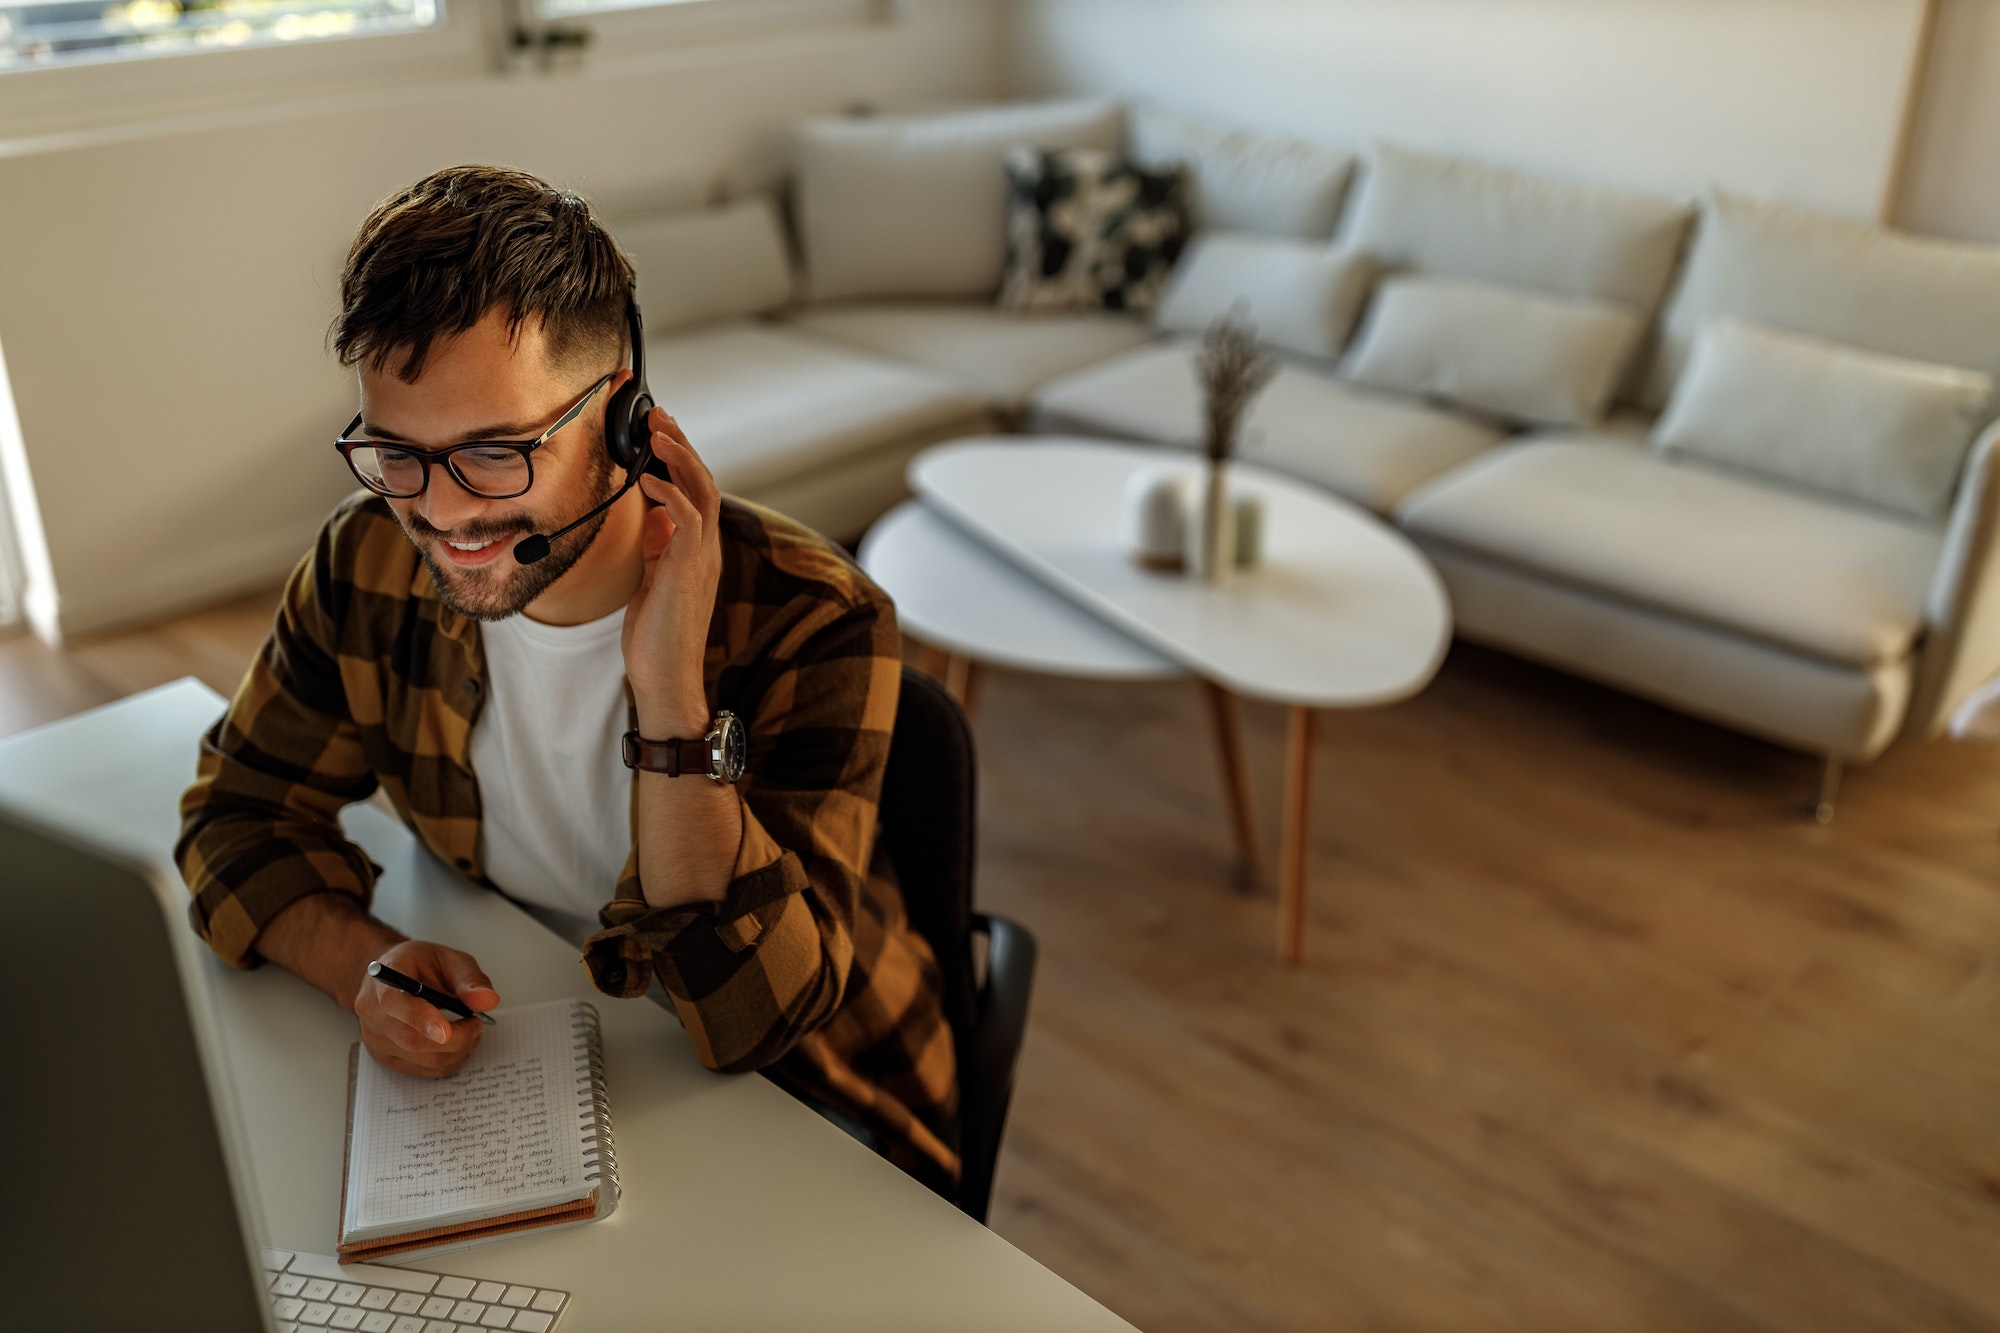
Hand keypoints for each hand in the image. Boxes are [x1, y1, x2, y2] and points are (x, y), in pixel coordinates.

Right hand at [352, 938, 499, 1077]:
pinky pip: (422, 1069)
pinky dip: (448, 1060)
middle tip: (477, 1024)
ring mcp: (374, 1037)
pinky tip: (457, 1044)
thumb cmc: (420, 965)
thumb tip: (487, 1001)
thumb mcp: (449, 958)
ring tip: (470, 1031)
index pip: (393, 1003)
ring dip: (455, 1051)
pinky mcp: (384, 1056)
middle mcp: (372, 1011)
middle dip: (454, 1038)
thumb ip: (468, 979)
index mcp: (383, 979)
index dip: (421, 1019)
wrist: (391, 976)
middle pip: (410, 1039)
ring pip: (420, 1058)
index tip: (447, 1030)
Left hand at [624, 406, 722, 737]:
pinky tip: (648, 477)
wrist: (665, 676)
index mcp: (697, 550)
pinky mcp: (689, 568)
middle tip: (657, 415)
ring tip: (657, 431)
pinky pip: (687, 518)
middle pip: (704, 481)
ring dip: (680, 457)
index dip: (680, 458)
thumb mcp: (654, 579)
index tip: (659, 432)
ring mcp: (701, 557)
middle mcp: (706, 548)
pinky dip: (669, 492)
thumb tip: (654, 514)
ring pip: (703, 491)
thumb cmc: (656, 636)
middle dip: (681, 444)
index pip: (696, 492)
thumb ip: (659, 546)